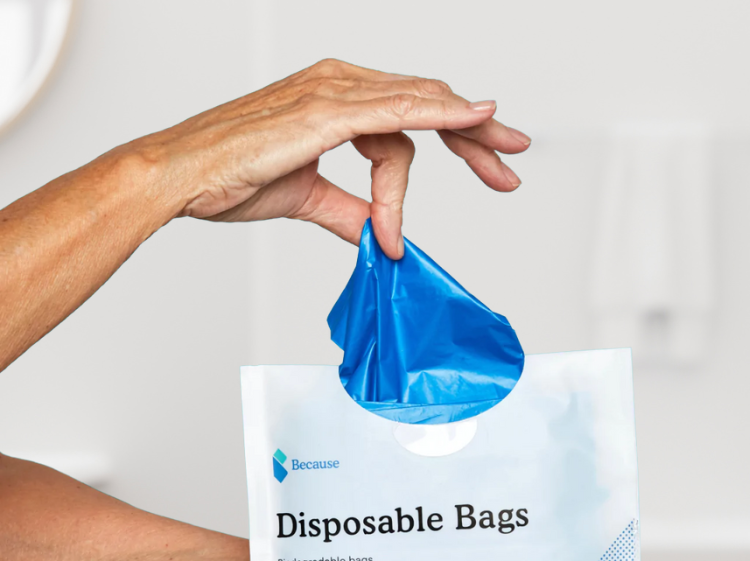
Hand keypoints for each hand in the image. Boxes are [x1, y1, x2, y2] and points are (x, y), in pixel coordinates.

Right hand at [137, 58, 530, 257]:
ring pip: (421, 107)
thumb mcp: (309, 198)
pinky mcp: (327, 110)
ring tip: (497, 173)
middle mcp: (340, 84)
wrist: (181, 177)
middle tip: (515, 160)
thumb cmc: (229, 178)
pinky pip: (399, 109)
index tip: (492, 164)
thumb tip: (382, 234)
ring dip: (468, 140)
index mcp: (336, 98)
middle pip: (429, 100)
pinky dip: (443, 112)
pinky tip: (477, 117)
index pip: (413, 113)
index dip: (458, 137)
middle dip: (478, 134)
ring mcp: (334, 92)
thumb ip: (352, 211)